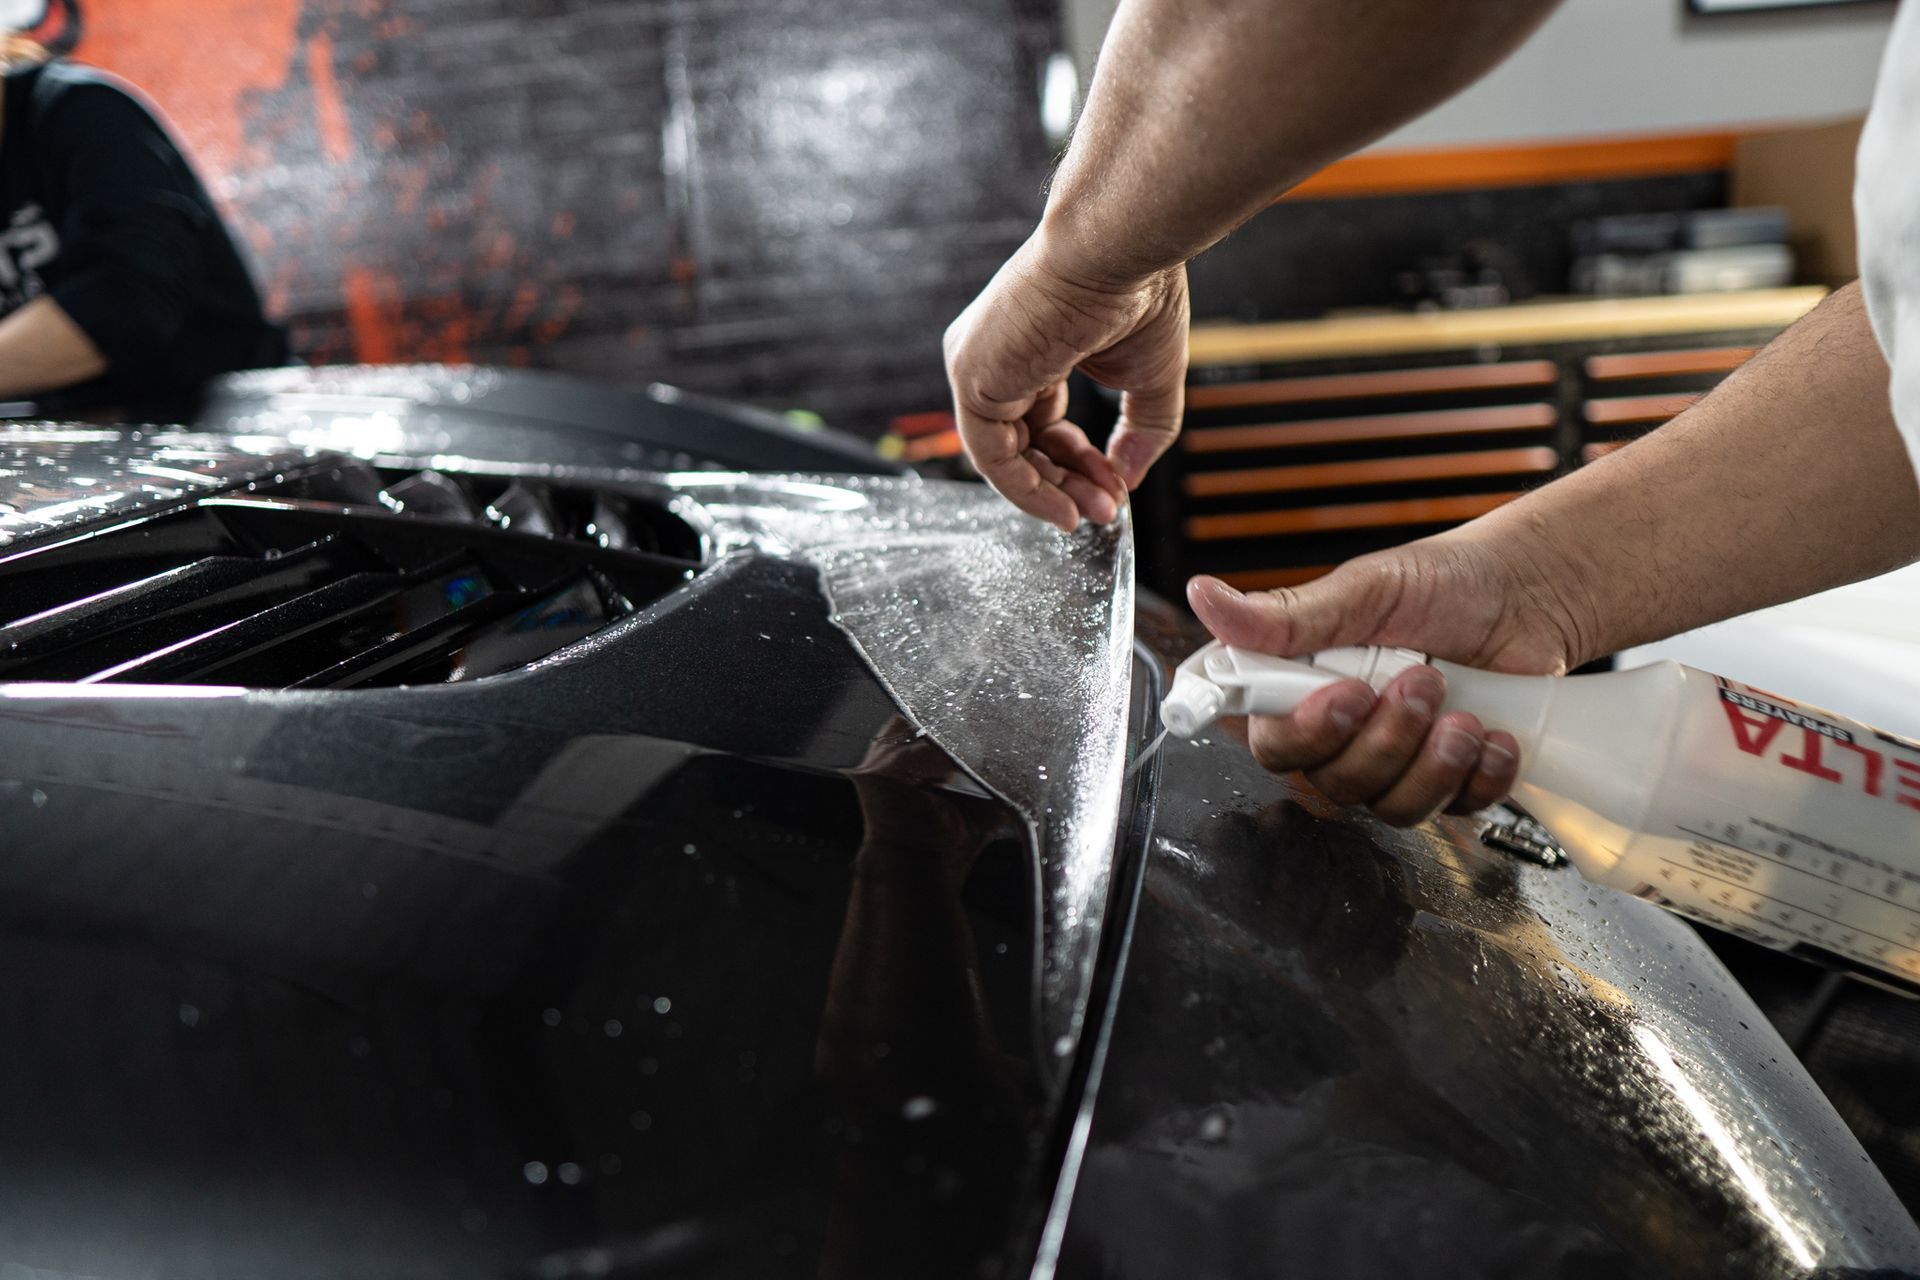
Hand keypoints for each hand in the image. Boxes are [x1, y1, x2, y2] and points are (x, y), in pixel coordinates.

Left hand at [944, 230, 1189, 531]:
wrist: (1120, 248)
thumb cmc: (1137, 290)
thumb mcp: (1150, 377)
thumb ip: (1140, 431)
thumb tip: (1128, 481)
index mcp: (1026, 348)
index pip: (1041, 423)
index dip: (1079, 463)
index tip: (1116, 488)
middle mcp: (992, 358)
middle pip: (1022, 445)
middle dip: (1068, 484)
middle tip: (1108, 511)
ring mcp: (976, 367)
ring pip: (1004, 458)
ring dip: (1054, 494)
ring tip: (1099, 512)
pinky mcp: (971, 378)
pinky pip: (991, 458)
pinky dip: (1027, 491)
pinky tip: (1065, 508)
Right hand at [1187, 529, 1596, 825]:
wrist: (1528, 594)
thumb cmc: (1442, 583)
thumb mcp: (1365, 590)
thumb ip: (1287, 614)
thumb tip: (1203, 595)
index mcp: (1306, 687)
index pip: (1272, 741)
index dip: (1303, 733)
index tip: (1345, 698)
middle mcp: (1344, 733)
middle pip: (1332, 782)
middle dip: (1384, 739)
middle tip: (1420, 681)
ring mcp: (1397, 762)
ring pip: (1391, 806)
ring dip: (1431, 764)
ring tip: (1463, 712)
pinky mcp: (1450, 780)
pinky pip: (1454, 810)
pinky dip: (1479, 776)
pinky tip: (1494, 735)